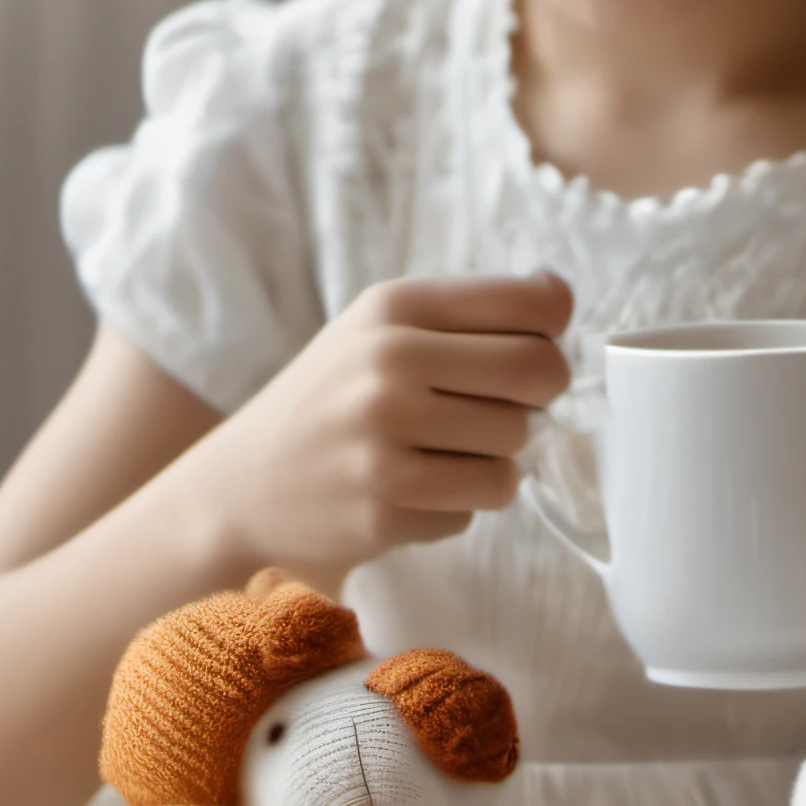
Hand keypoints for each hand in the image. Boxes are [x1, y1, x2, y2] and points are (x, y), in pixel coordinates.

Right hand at [165, 274, 571, 584]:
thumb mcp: (380, 329)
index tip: (532, 351)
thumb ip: (467, 313)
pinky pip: (480, 504)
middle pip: (540, 373)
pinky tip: (416, 490)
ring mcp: (383, 437)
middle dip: (540, 399)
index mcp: (395, 306)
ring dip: (497, 459)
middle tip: (507, 410)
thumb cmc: (334, 399)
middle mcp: (388, 363)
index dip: (554, 333)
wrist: (245, 486)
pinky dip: (462, 503)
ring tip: (447, 454)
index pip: (533, 302)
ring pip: (518, 448)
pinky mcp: (384, 506)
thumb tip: (561, 299)